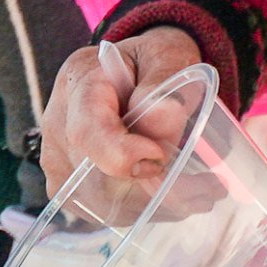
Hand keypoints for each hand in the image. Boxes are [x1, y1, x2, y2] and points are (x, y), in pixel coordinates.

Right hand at [43, 24, 209, 200]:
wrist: (138, 73)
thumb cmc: (152, 61)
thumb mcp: (166, 56)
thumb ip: (164, 82)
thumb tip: (161, 118)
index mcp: (78, 81)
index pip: (87, 130)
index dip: (122, 154)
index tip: (161, 157)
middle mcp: (58, 124)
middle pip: (95, 176)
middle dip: (154, 188)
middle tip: (208, 187)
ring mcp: (59, 160)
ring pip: (103, 202)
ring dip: (157, 204)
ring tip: (204, 193)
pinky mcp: (71, 188)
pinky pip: (106, 211)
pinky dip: (147, 209)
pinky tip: (182, 198)